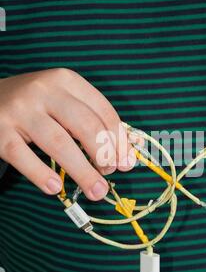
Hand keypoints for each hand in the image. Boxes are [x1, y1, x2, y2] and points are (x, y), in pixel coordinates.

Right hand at [0, 68, 136, 200]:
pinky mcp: (0, 131)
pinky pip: (24, 157)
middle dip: (104, 154)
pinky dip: (42, 174)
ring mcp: (21, 111)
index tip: (126, 162)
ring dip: (82, 171)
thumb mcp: (63, 100)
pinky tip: (56, 188)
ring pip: (59, 143)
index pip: (102, 111)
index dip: (119, 140)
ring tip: (96, 190)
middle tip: (110, 174)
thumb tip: (123, 151)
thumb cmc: (36, 104)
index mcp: (66, 81)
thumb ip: (90, 118)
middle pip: (85, 125)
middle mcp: (44, 91)